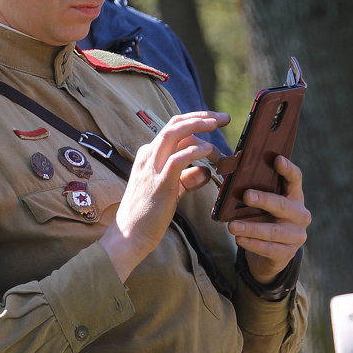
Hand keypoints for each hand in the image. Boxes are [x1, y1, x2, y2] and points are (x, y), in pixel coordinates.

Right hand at [100, 111, 229, 279]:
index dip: (196, 122)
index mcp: (149, 155)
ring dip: (197, 125)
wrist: (129, 235)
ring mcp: (152, 168)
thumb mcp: (171, 191)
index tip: (216, 121)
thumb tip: (206, 171)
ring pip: (174, 134)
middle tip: (223, 118)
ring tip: (217, 124)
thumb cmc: (148, 214)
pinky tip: (209, 151)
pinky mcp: (159, 182)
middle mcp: (148, 156)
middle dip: (200, 116)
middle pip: (174, 124)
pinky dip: (195, 151)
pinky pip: (178, 159)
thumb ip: (188, 179)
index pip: (173, 129)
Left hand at [227, 155, 309, 282]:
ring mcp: (296, 235)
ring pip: (275, 231)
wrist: (271, 252)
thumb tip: (230, 172)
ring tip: (233, 226)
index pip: (295, 179)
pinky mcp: (288, 253)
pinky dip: (253, 244)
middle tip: (246, 195)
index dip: (288, 169)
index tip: (277, 159)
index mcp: (294, 197)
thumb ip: (252, 190)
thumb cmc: (263, 218)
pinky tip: (239, 239)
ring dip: (252, 228)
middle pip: (284, 205)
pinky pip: (270, 249)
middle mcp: (300, 214)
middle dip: (265, 200)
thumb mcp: (260, 204)